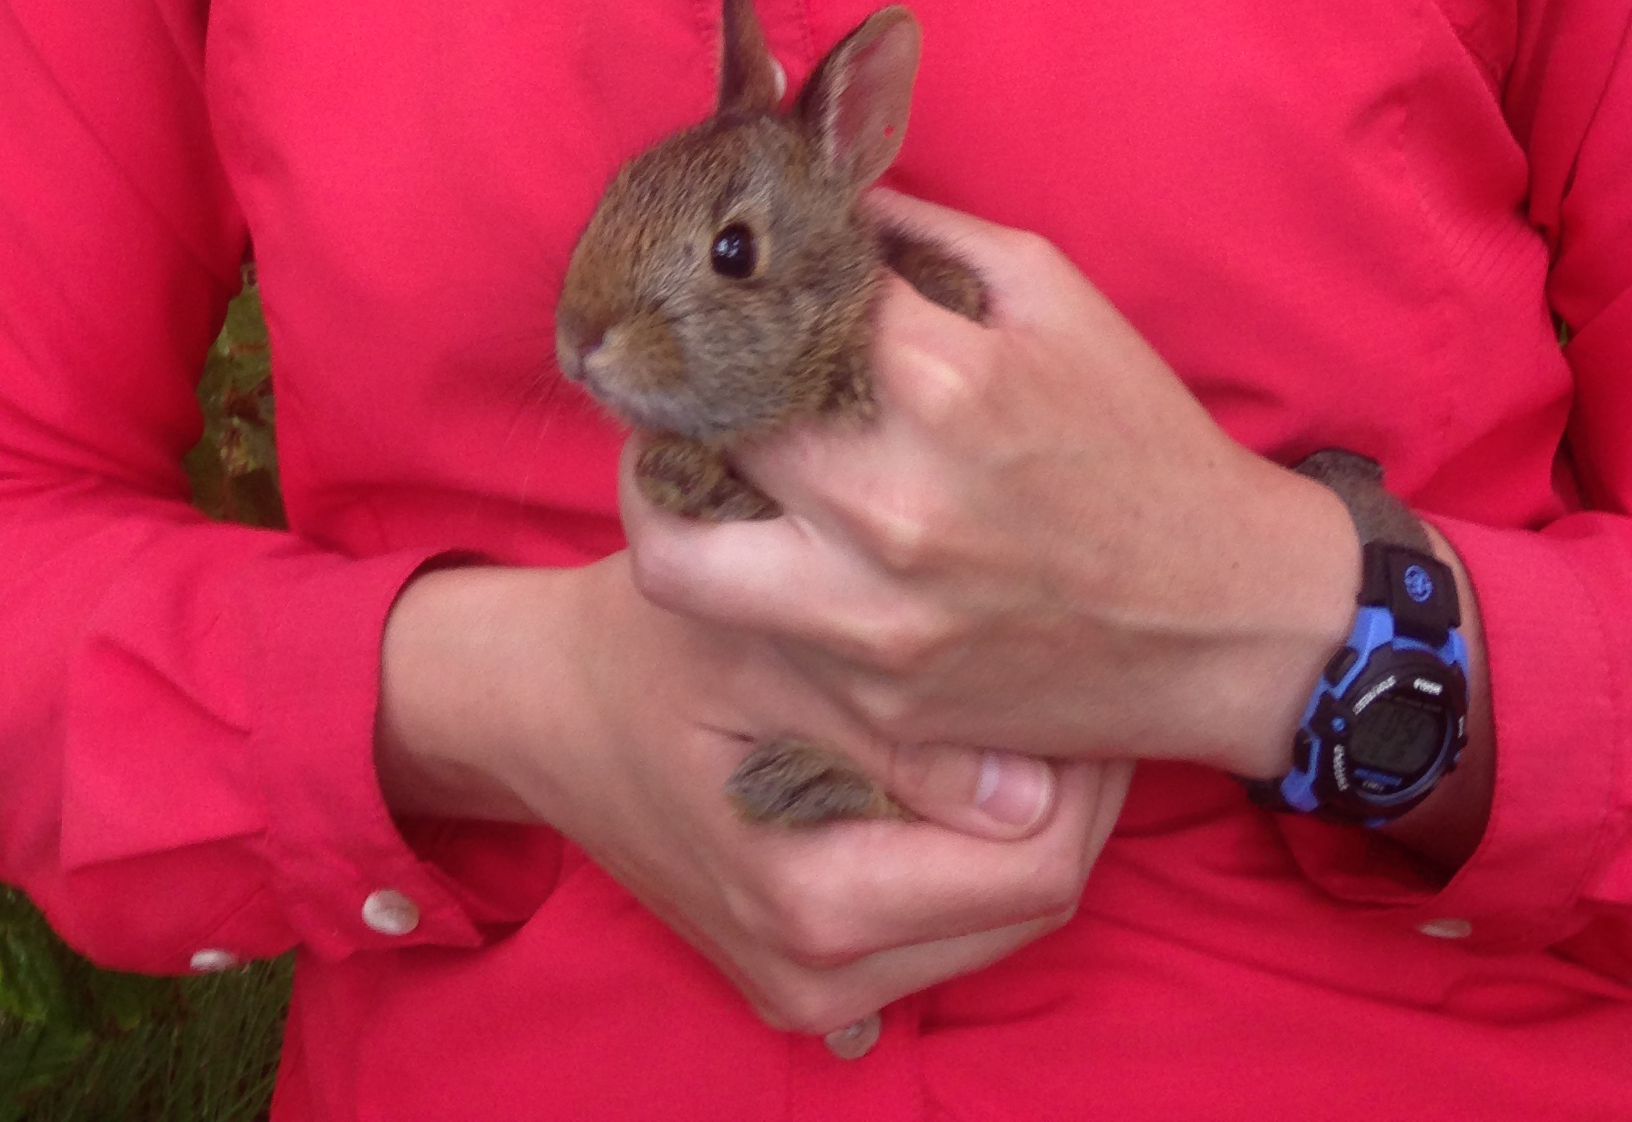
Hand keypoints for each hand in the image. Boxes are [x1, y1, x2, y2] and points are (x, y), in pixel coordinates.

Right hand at [376, 551, 1132, 1036]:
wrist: (540, 701)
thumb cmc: (644, 643)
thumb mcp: (754, 645)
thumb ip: (883, 720)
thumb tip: (1025, 789)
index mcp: (811, 903)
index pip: (1032, 867)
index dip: (1085, 764)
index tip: (1091, 659)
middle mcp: (817, 976)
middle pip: (1029, 902)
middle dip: (1073, 786)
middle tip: (1079, 664)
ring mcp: (810, 988)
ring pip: (999, 916)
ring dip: (1031, 812)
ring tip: (1028, 691)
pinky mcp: (803, 971)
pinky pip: (943, 920)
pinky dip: (973, 839)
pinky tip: (966, 748)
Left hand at [622, 190, 1362, 782]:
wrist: (1230, 619)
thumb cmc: (1140, 435)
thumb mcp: (1052, 294)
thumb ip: (925, 232)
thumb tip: (818, 189)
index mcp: (940, 378)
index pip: (762, 302)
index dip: (720, 278)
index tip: (706, 271)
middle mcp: (894, 501)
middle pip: (699, 420)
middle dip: (673, 380)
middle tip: (665, 363)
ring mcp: (878, 614)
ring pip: (677, 556)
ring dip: (661, 503)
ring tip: (675, 469)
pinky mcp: (880, 694)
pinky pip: (752, 633)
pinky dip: (740, 582)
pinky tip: (761, 544)